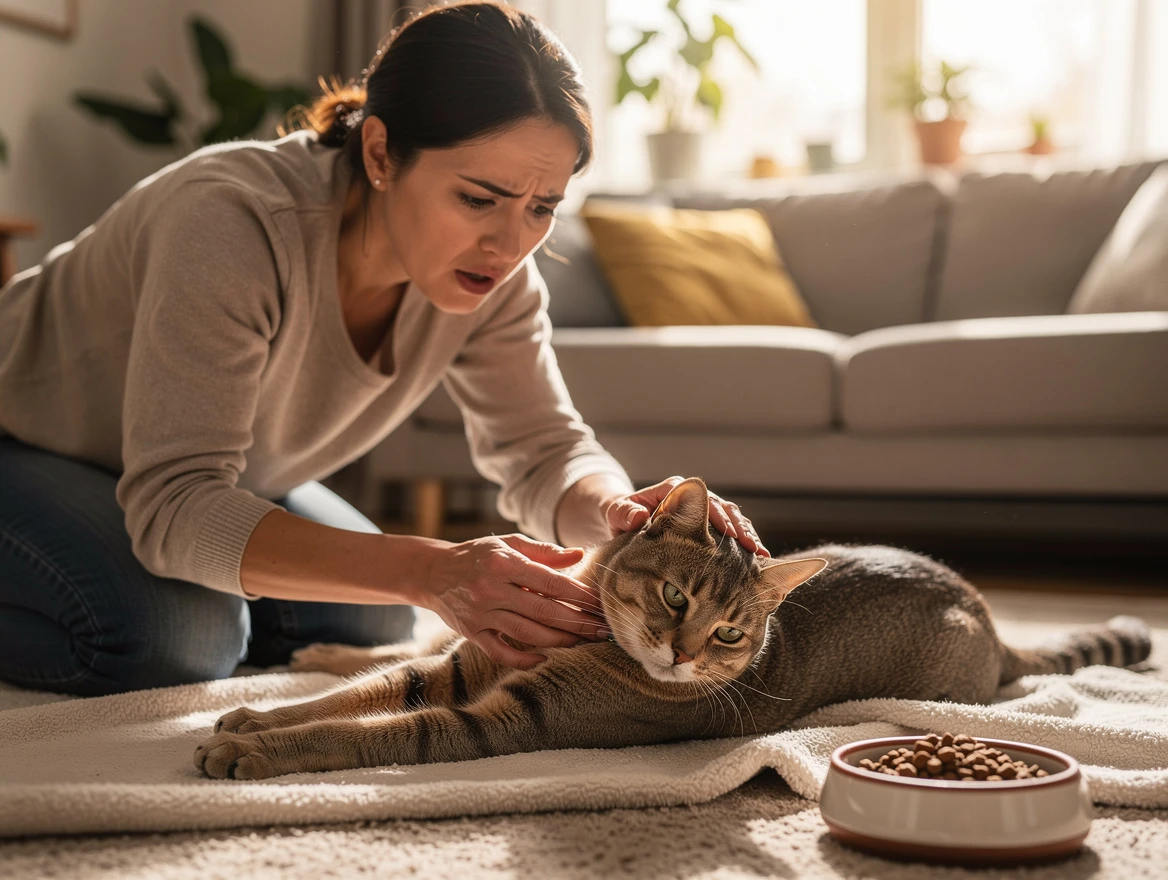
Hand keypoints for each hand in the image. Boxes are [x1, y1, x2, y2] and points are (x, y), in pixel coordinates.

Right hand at [420, 534, 609, 668]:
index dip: (578, 595)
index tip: (600, 603)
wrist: (433, 572)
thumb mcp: (509, 544)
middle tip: (602, 629)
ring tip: (583, 641)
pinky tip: (544, 659)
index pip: (550, 582)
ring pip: (527, 633)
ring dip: (559, 640)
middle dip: (577, 622)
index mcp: (504, 563)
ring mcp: (480, 614)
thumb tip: (579, 555)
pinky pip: (500, 653)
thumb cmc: (478, 555)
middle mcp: (492, 589)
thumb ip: (544, 551)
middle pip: (543, 611)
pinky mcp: (471, 633)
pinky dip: (523, 660)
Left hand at [603, 476, 769, 556]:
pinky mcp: (709, 528)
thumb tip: (638, 517)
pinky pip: (731, 534)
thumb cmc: (621, 517)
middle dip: (739, 528)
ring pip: (732, 520)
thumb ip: (624, 513)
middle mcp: (694, 499)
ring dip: (747, 536)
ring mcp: (704, 512)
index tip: (727, 532)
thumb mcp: (617, 513)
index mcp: (674, 490)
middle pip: (723, 508)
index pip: (701, 500)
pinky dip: (743, 545)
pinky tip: (756, 562)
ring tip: (760, 555)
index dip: (716, 516)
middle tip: (752, 548)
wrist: (625, 521)